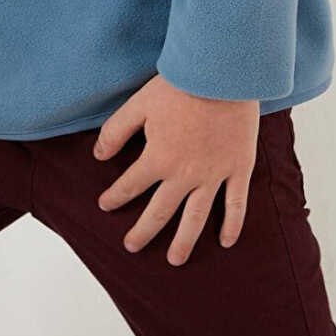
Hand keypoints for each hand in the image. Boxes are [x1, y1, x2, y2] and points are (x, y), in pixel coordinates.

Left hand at [92, 72, 259, 264]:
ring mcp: (213, 175)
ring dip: (184, 241)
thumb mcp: (138, 104)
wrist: (221, 76)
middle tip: (131, 247)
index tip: (105, 205)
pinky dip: (232, 225)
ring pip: (196, 218)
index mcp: (158, 159)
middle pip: (160, 212)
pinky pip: (236, 205)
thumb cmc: (178, 86)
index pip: (130, 185)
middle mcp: (184, 175)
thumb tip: (98, 156)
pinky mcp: (238, 169)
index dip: (114, 197)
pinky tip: (225, 242)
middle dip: (143, 231)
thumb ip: (116, 132)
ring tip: (174, 259)